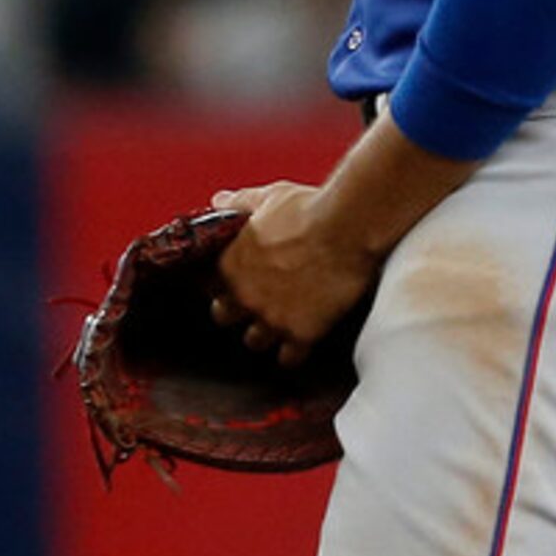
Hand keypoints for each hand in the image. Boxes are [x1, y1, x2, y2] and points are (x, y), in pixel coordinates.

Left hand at [210, 181, 379, 366]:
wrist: (346, 227)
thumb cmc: (308, 209)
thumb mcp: (268, 198)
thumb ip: (239, 203)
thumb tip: (219, 201)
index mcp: (230, 264)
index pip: (208, 284)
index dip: (222, 281)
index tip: (233, 279)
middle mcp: (245, 296)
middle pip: (224, 317)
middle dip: (237, 310)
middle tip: (253, 301)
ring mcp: (272, 318)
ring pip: (254, 341)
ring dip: (264, 333)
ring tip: (278, 323)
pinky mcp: (301, 333)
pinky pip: (289, 358)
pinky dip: (293, 353)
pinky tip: (299, 345)